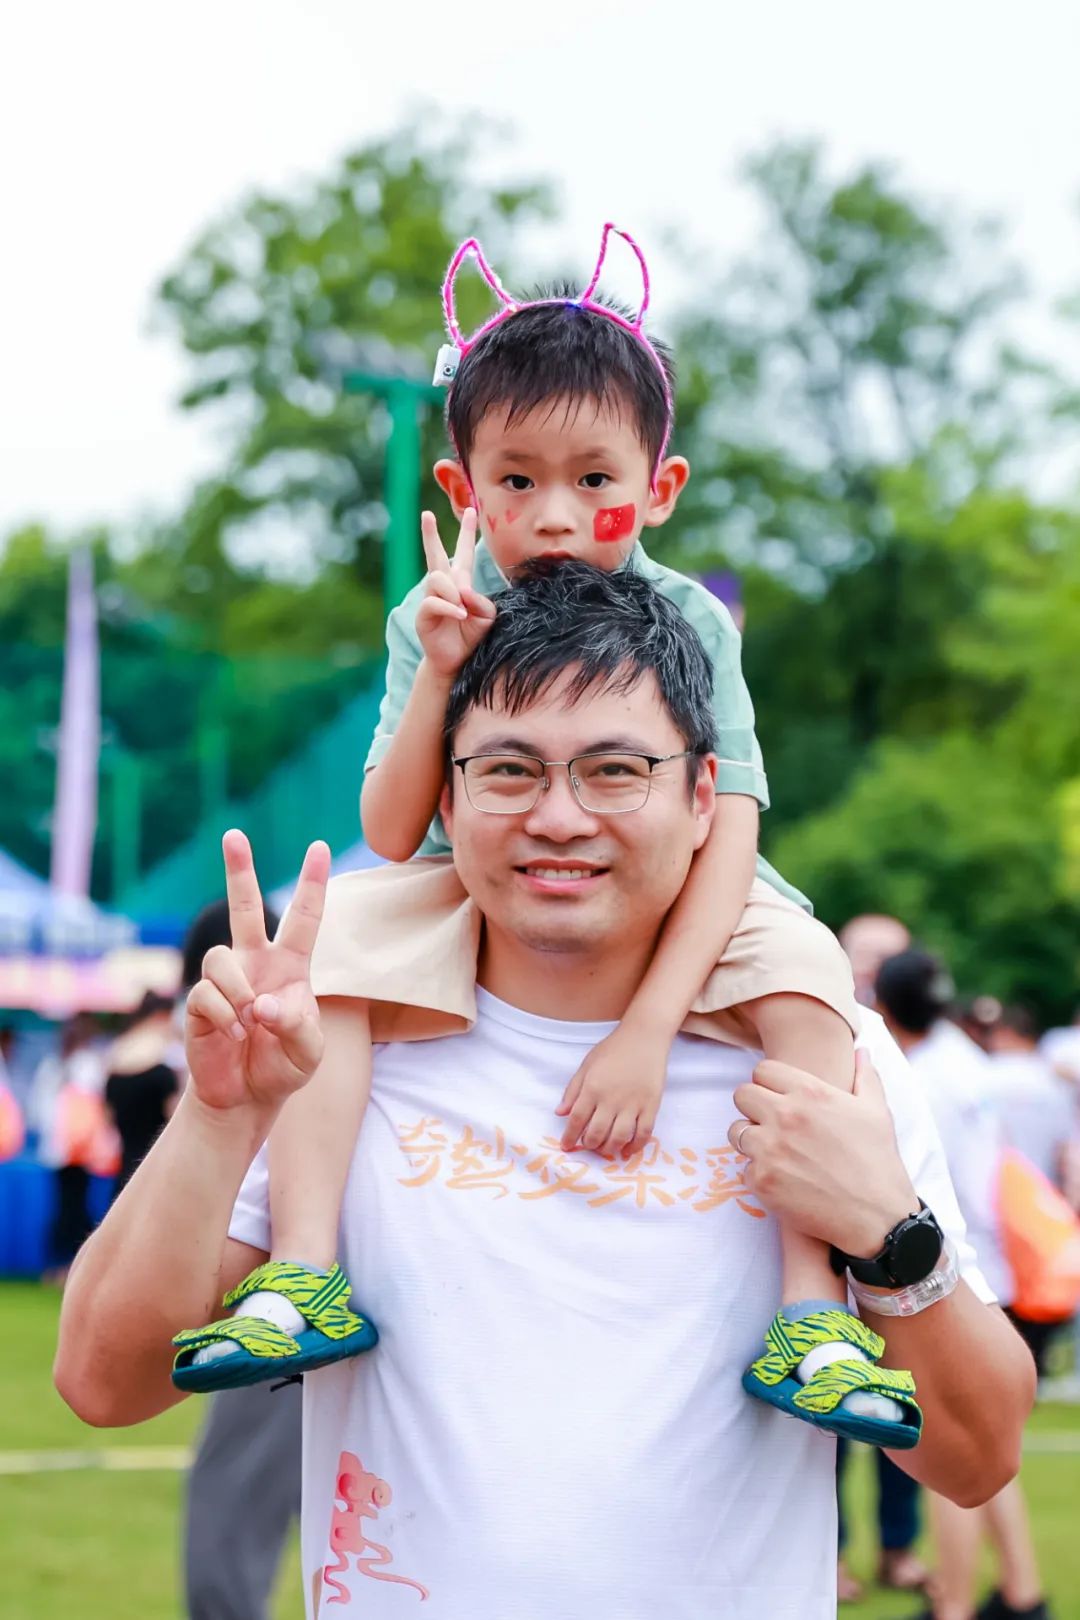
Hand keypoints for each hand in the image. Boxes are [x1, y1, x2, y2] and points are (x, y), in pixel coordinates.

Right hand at [185, 830, 329, 1113]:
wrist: (246, 1099)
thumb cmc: (283, 1067)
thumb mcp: (309, 1052)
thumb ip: (298, 1025)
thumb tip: (263, 1004)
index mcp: (290, 967)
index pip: (304, 918)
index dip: (311, 883)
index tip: (318, 847)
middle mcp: (255, 964)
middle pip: (245, 907)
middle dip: (238, 870)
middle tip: (233, 834)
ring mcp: (226, 982)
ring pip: (220, 958)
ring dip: (239, 992)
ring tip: (250, 1025)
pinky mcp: (200, 1003)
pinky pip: (207, 995)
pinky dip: (226, 1018)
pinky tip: (233, 1036)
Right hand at [416, 507, 496, 679]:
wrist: (457, 661)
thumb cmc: (471, 636)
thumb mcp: (486, 616)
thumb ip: (481, 600)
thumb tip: (464, 591)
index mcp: (460, 583)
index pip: (463, 553)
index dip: (467, 532)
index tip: (471, 510)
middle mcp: (443, 588)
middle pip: (435, 556)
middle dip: (430, 535)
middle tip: (426, 515)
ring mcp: (431, 599)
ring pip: (438, 579)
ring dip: (454, 592)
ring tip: (463, 611)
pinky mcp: (424, 614)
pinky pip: (434, 602)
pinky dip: (450, 608)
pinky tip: (460, 616)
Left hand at [555, 1025, 668, 1154]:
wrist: (644, 1037)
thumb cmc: (613, 1049)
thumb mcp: (586, 1065)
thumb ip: (572, 1090)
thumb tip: (560, 1113)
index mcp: (593, 1088)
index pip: (577, 1120)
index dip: (570, 1137)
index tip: (566, 1146)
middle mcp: (611, 1099)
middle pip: (597, 1133)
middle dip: (589, 1145)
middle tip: (587, 1147)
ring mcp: (633, 1104)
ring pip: (619, 1137)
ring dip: (609, 1149)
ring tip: (604, 1149)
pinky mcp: (651, 1106)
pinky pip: (643, 1133)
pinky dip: (635, 1147)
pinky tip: (627, 1151)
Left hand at [728, 1050, 918, 1255]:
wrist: (877, 1218)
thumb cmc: (879, 1162)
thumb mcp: (877, 1112)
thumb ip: (865, 1077)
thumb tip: (861, 1051)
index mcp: (810, 1093)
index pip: (762, 1070)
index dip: (769, 1083)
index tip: (778, 1097)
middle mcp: (785, 1115)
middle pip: (742, 1095)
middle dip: (754, 1107)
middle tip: (771, 1123)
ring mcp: (770, 1149)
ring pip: (736, 1130)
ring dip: (751, 1139)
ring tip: (774, 1151)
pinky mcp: (762, 1180)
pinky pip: (744, 1168)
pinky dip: (760, 1174)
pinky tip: (783, 1179)